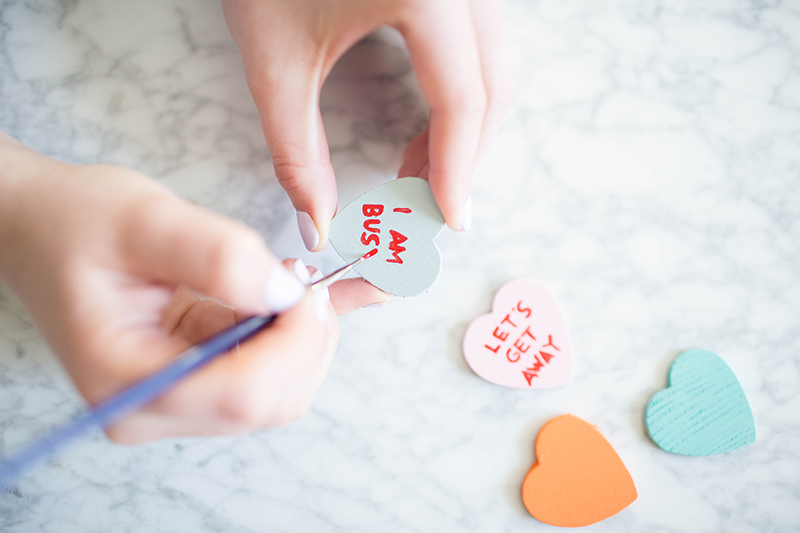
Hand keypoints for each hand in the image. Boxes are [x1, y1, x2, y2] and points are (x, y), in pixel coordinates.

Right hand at [0, 133, 389, 443]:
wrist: (43, 227)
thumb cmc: (76, 221)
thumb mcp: (145, 218)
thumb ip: (217, 255)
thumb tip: (284, 293)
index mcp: (126, 381)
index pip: (242, 393)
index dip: (295, 342)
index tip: (306, 284)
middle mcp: (152, 409)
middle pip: (269, 402)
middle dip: (307, 340)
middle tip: (304, 277)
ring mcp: (176, 401)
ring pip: (278, 394)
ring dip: (304, 338)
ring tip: (290, 280)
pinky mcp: (195, 382)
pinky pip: (267, 374)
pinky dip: (294, 337)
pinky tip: (293, 298)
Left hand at [222, 0, 511, 249]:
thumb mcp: (275, 61)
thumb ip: (297, 152)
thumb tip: (318, 223)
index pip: (464, 102)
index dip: (457, 171)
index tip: (447, 221)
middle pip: (492, 89)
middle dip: (462, 157)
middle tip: (422, 204)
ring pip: (493, 69)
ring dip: (465, 130)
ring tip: (419, 171)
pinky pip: (479, 48)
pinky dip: (461, 96)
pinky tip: (428, 126)